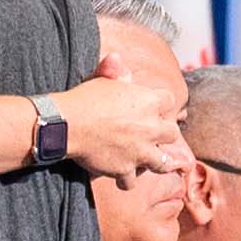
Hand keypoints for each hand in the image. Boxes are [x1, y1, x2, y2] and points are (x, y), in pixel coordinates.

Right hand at [58, 53, 187, 180]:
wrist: (68, 124)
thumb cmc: (84, 98)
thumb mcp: (102, 79)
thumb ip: (115, 72)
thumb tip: (116, 58)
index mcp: (148, 101)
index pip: (169, 100)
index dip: (161, 104)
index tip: (153, 108)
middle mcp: (150, 128)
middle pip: (172, 133)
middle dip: (163, 134)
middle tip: (151, 135)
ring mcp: (140, 151)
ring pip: (162, 162)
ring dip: (155, 161)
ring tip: (144, 158)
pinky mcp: (126, 169)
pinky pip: (132, 181)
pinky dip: (126, 180)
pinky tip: (120, 175)